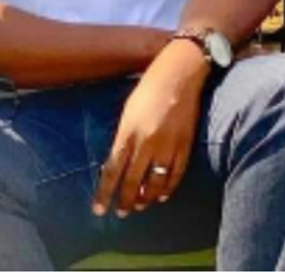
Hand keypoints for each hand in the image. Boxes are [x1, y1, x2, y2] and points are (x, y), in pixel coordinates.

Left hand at [92, 39, 208, 217]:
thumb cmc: (149, 86)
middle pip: (133, 182)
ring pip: (155, 183)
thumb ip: (123, 138)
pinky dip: (168, 188)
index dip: (104, 193)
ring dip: (146, 199)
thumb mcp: (128, 111)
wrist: (180, 72)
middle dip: (125, 201)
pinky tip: (161, 195)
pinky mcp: (185, 144)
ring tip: (140, 206)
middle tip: (121, 212)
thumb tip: (118, 163)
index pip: (112, 172)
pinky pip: (175, 174)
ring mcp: (167, 145)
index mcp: (128, 132)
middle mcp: (146, 142)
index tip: (98, 209)